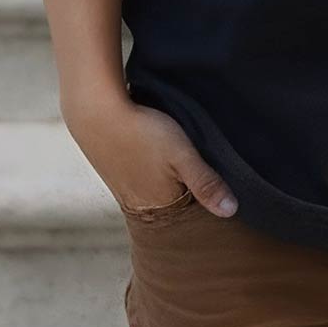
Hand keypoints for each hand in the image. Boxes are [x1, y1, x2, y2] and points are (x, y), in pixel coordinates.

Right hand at [63, 89, 238, 218]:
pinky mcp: (115, 172)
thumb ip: (205, 183)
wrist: (95, 113)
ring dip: (167, 183)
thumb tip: (232, 212)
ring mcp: (125, 189)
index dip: (205, 200)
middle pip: (173, 204)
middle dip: (187, 195)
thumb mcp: (182, 155)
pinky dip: (150, 173)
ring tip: (177, 167)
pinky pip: (140, 180)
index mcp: (160, 204)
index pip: (190, 212)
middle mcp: (141, 204)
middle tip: (199, 176)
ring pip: (155, 192)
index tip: (220, 188)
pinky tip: (153, 159)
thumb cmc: (143, 133)